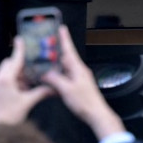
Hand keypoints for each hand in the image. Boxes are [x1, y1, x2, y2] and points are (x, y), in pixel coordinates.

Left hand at [0, 36, 53, 125]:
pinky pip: (6, 79)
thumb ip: (41, 92)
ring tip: (30, 80)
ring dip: (19, 74)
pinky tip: (24, 87)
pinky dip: (16, 80)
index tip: (21, 39)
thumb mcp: (27, 102)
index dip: (19, 49)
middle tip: (33, 67)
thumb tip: (53, 88)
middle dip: (21, 64)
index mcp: (6, 79)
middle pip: (10, 63)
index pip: (14, 60)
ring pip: (8, 71)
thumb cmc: (9, 117)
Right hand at [41, 25, 124, 139]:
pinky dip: (57, 77)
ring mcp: (78, 79)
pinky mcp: (77, 86)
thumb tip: (45, 73)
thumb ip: (55, 79)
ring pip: (64, 68)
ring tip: (45, 62)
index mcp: (78, 69)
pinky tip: (51, 80)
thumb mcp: (67, 90)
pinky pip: (65, 77)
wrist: (96, 114)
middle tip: (47, 45)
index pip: (70, 50)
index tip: (61, 28)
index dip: (65, 38)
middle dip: (56, 51)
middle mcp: (79, 71)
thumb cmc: (86, 103)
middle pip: (66, 58)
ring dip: (55, 65)